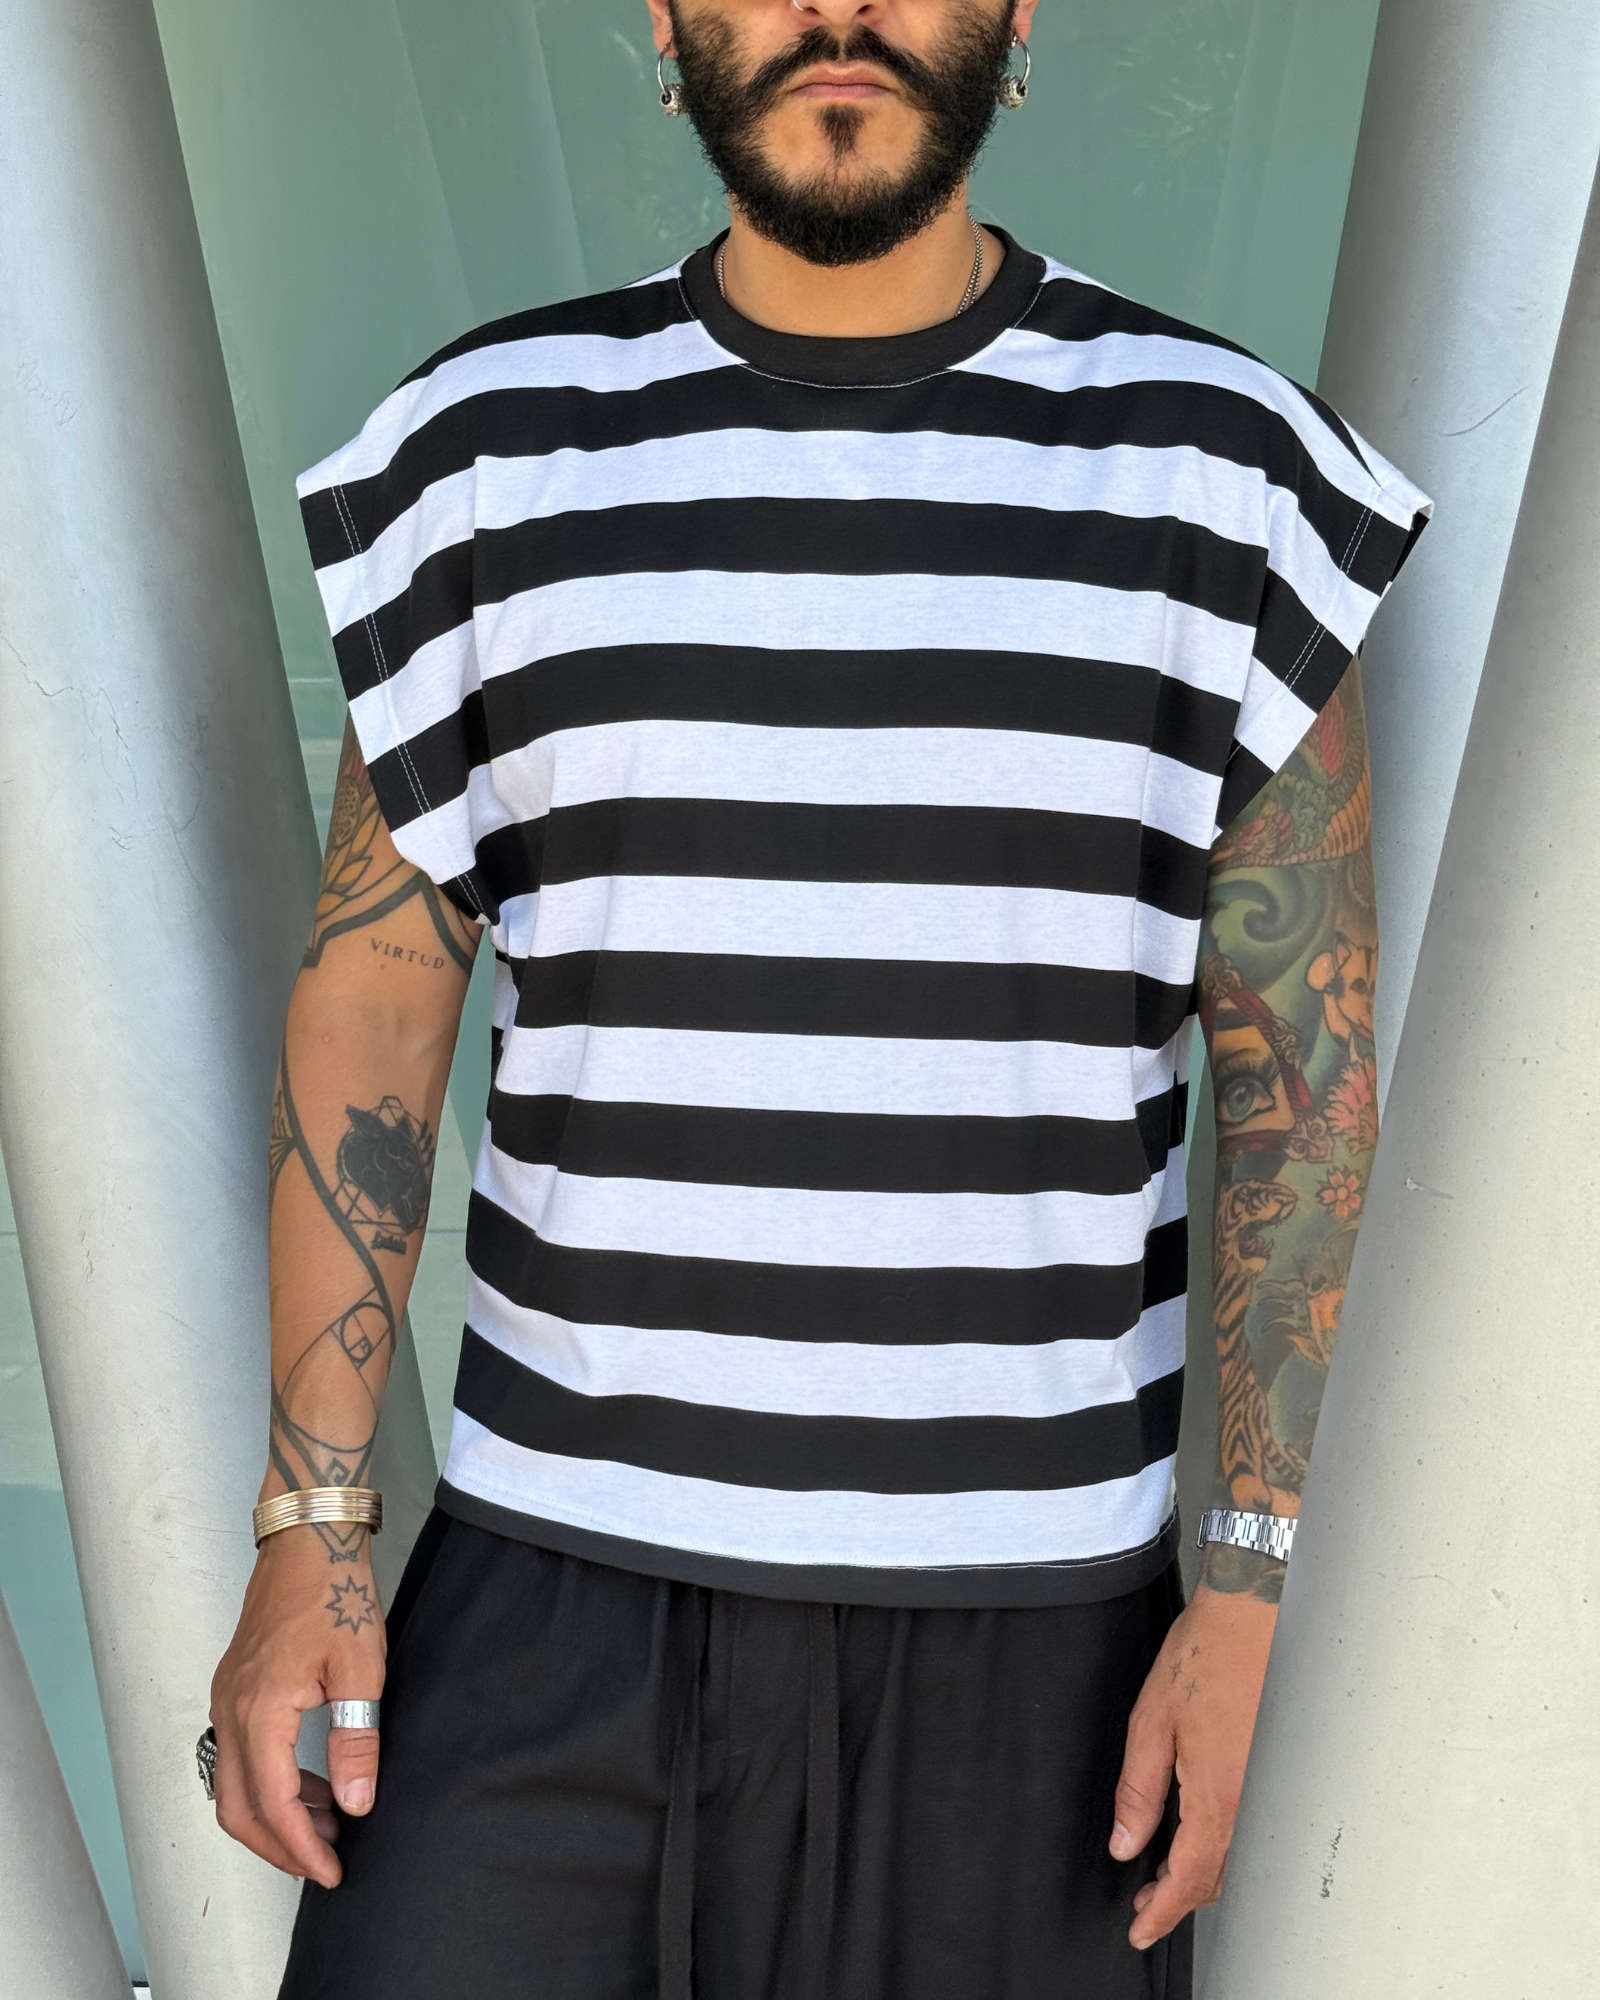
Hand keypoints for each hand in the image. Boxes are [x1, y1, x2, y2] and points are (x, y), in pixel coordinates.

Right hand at [209, 1527, 386, 1887]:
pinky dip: (270, 1781)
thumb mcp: (359, 1670)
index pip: (273, 1807)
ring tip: (330, 1822)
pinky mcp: (235, 1686)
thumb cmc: (335, 1592)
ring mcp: (227, 1697)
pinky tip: (313, 1778)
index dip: (301, 1849)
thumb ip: (355, 1741)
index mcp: (260, 1711)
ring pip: (235, 1784)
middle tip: (324, 1863)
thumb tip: (355, 1802)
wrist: (309, 1537)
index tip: (332, 1872)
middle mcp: (231, 1710)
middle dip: (280, 1846)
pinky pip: (240, 1753)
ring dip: (275, 1814)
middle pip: (239, 1809)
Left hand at [1109, 1582, 1276, 1947]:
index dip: (1160, 1912)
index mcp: (1217, 1793)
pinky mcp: (1281, 1770)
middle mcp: (1253, 1800)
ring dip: (1203, 1873)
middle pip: (1216, 1876)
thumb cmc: (1207, 1653)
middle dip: (1179, 1897)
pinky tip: (1202, 1833)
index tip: (1139, 1929)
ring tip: (1166, 1871)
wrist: (1257, 1612)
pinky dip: (1225, 1844)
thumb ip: (1138, 1789)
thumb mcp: (1151, 1720)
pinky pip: (1252, 1827)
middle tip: (1145, 1901)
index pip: (1187, 1877)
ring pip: (1238, 1856)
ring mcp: (1272, 1788)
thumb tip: (1125, 1842)